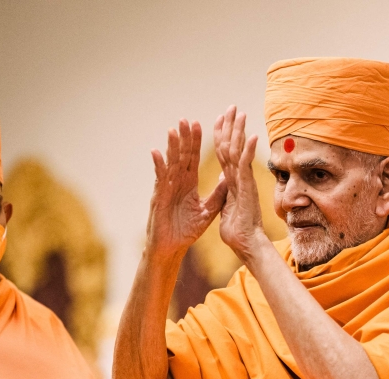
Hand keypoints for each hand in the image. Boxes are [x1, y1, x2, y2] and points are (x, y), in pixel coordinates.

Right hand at [146, 119, 226, 257]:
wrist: (172, 248)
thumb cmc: (186, 231)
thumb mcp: (208, 210)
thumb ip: (218, 194)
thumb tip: (230, 178)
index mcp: (188, 184)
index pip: (193, 159)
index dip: (196, 143)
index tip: (200, 125)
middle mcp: (176, 183)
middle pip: (181, 156)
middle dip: (184, 138)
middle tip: (186, 120)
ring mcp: (166, 189)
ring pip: (170, 163)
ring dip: (172, 147)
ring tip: (174, 130)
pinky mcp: (159, 197)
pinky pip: (160, 179)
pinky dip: (159, 166)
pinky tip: (157, 152)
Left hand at [214, 106, 267, 262]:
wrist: (247, 245)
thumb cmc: (238, 233)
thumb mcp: (226, 211)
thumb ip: (224, 197)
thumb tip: (222, 188)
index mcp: (232, 182)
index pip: (224, 154)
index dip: (221, 136)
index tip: (218, 120)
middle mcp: (239, 179)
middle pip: (232, 147)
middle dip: (231, 126)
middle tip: (231, 107)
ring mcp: (244, 183)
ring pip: (239, 152)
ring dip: (239, 132)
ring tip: (240, 113)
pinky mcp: (246, 189)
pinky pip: (245, 167)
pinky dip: (248, 151)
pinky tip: (251, 135)